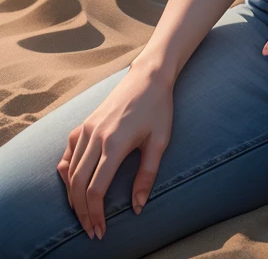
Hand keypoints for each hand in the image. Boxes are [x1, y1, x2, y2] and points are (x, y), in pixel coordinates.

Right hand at [56, 64, 174, 240]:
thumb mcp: (159, 142)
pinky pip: (68, 153)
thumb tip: (137, 207)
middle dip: (82, 212)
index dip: (96, 214)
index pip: (96, 189)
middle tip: (91, 230)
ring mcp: (87, 129)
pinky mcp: (84, 124)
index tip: (101, 230)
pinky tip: (73, 184)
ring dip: (73, 196)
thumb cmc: (158, 108)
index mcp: (114, 143)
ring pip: (70, 171)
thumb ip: (147, 175)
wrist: (148, 76)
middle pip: (78, 184)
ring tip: (83, 214)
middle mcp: (95, 136)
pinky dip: (67, 173)